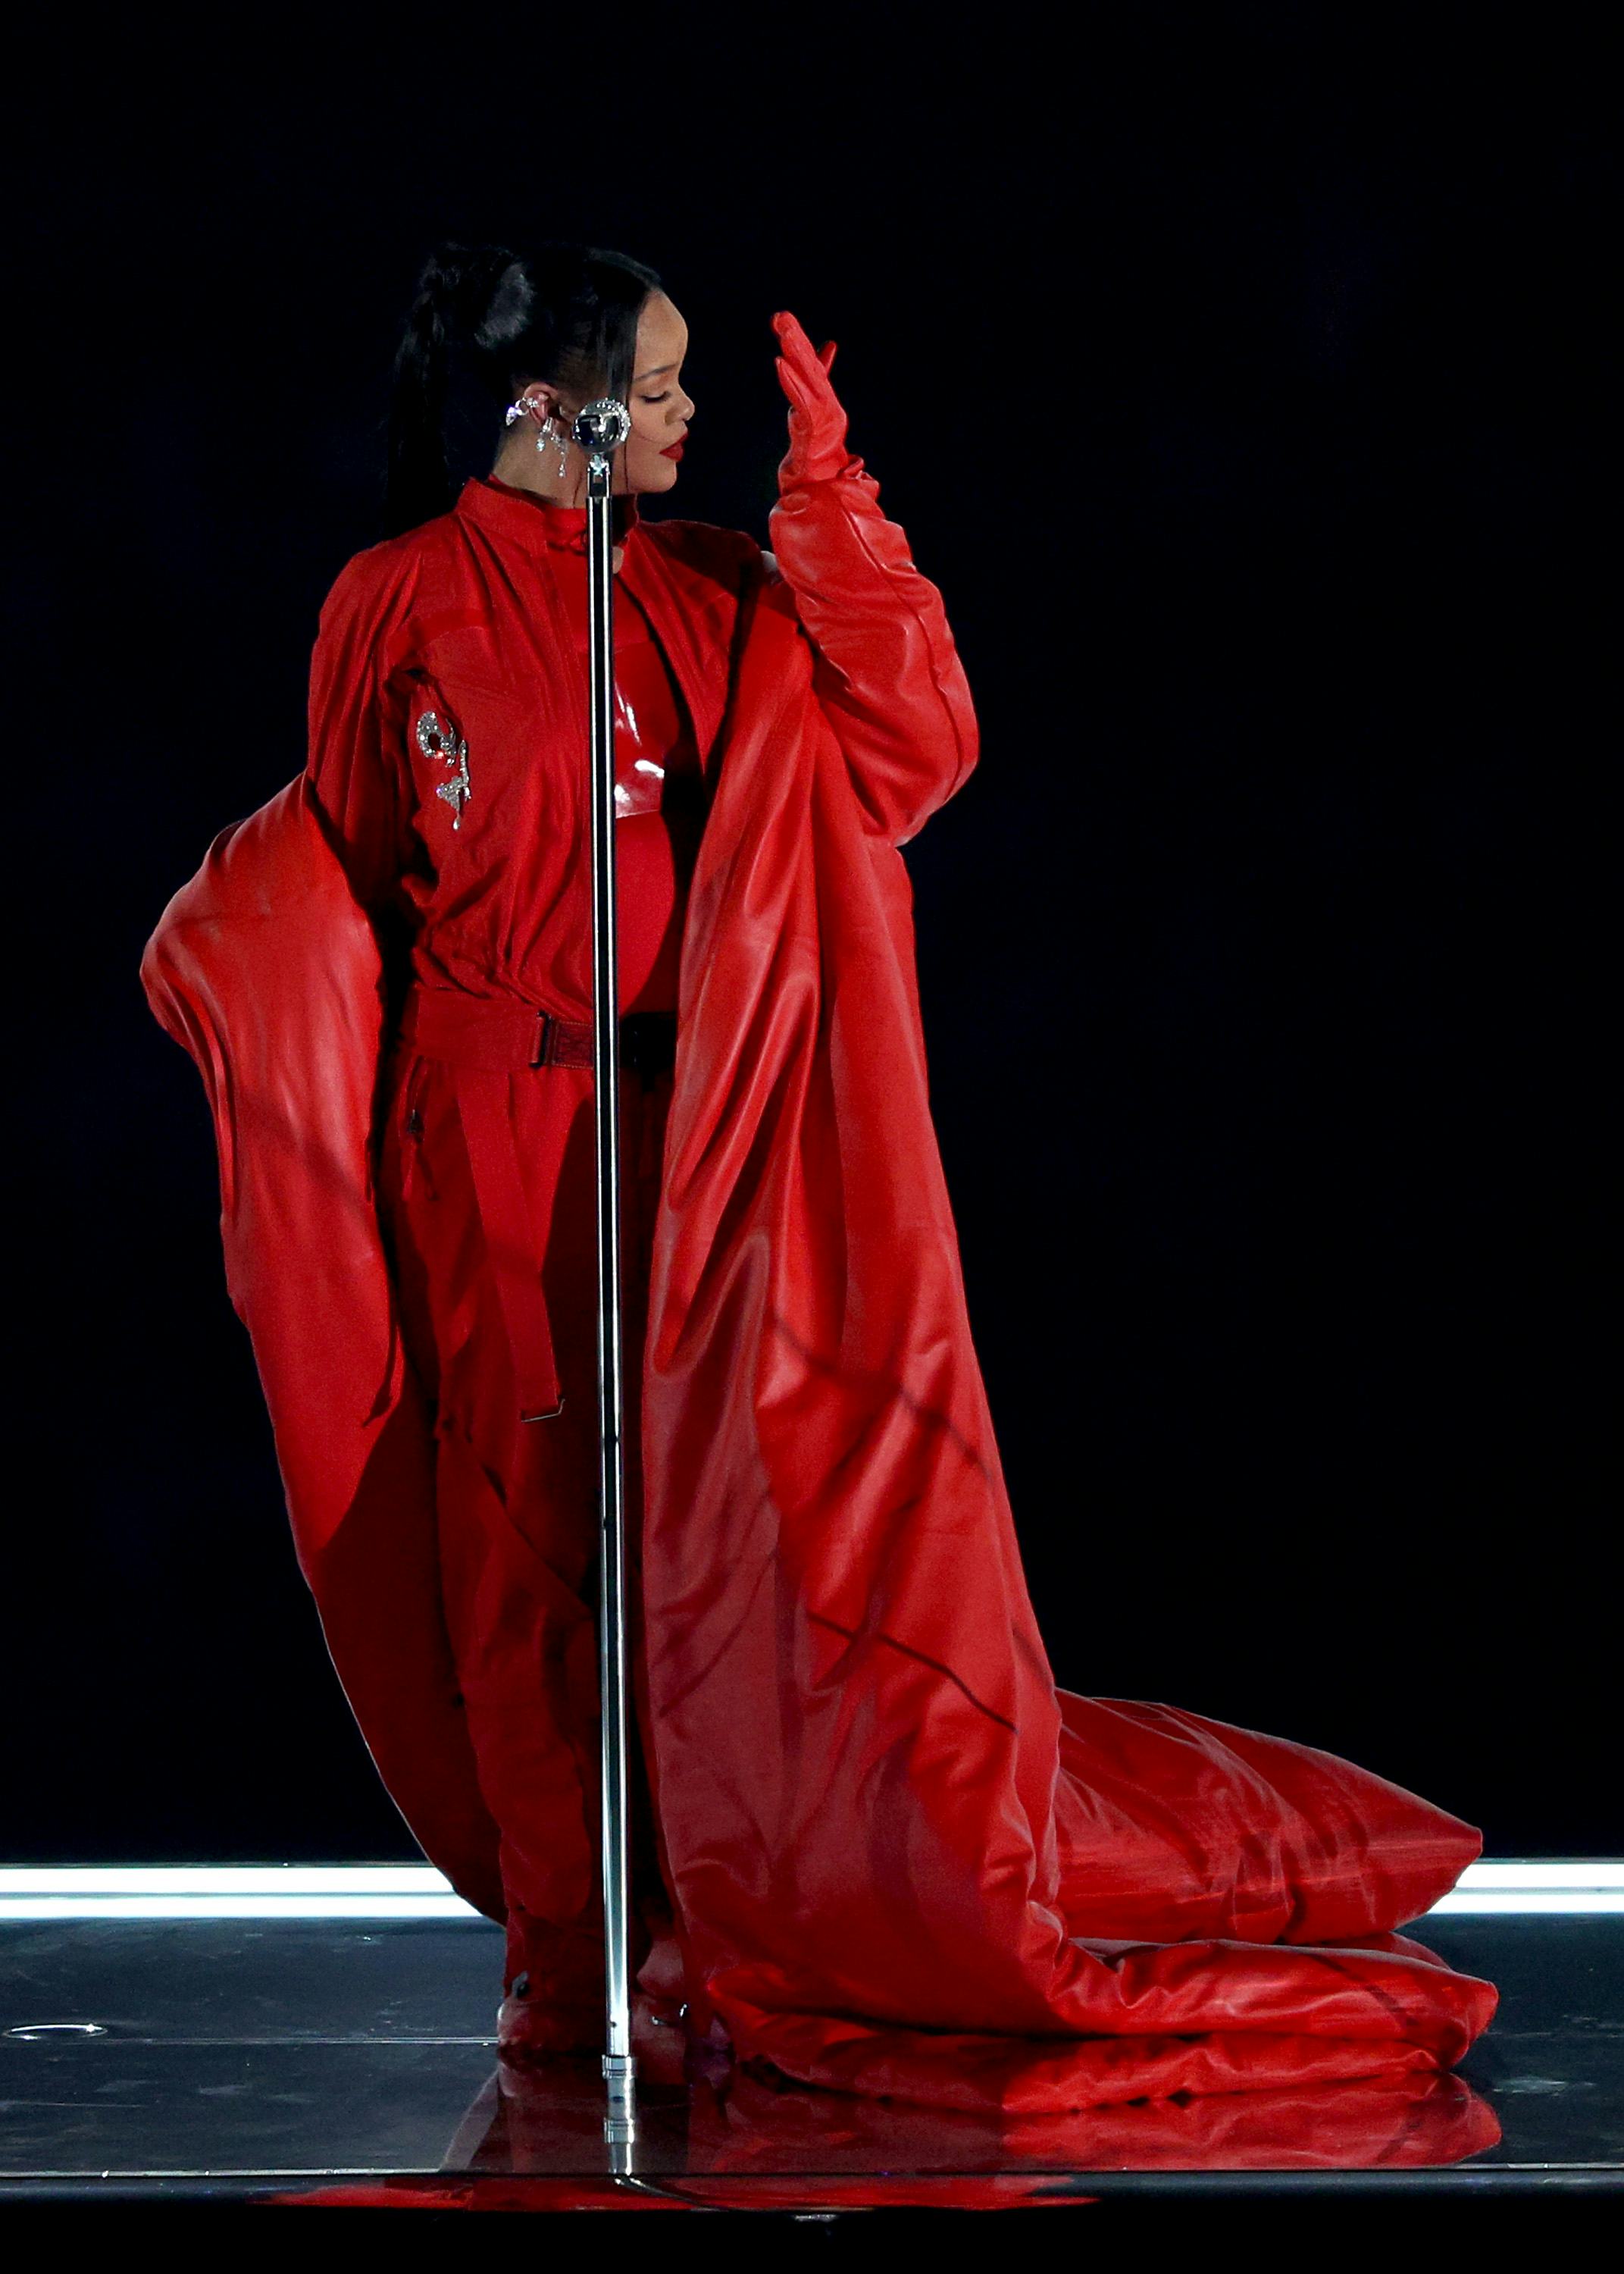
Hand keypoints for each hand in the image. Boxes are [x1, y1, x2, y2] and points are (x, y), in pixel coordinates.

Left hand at [773, 310, 849, 486]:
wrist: (822, 500)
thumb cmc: (814, 468)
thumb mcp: (808, 428)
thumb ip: (808, 401)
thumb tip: (809, 392)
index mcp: (825, 407)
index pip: (812, 370)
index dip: (800, 344)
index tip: (785, 321)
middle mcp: (828, 410)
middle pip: (811, 369)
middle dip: (796, 340)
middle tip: (781, 316)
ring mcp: (824, 422)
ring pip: (809, 381)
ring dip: (795, 354)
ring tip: (783, 331)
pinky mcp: (815, 435)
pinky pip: (802, 403)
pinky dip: (793, 383)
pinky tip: (781, 364)